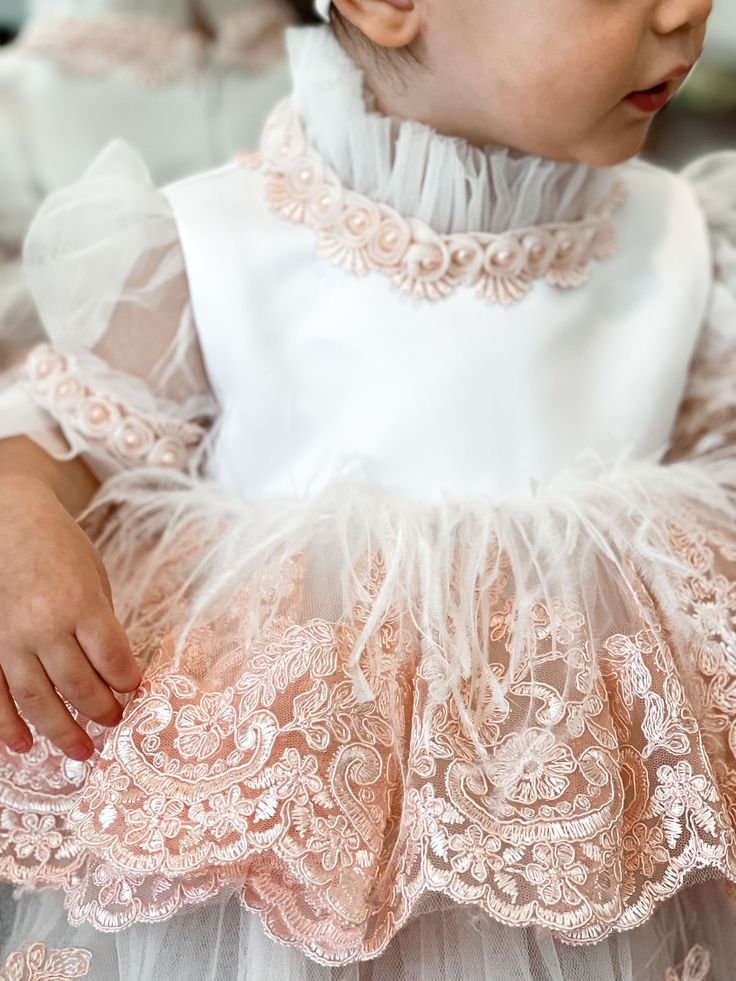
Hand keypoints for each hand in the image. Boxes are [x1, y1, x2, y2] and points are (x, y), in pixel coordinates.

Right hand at [0, 475, 140, 760]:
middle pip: (79, 687)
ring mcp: (8, 639)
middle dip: (101, 712)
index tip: (135, 692)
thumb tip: (115, 669)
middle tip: (114, 725)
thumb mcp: (93, 577)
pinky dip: (8, 726)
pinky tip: (23, 747)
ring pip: (37, 700)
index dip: (128, 683)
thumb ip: (101, 623)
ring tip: (81, 751)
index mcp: (81, 605)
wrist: (6, 520)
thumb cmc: (58, 545)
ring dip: (60, 731)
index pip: (113, 661)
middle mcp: (44, 627)